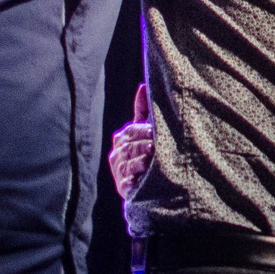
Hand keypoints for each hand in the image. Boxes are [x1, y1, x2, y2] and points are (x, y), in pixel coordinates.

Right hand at [108, 83, 154, 199]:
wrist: (151, 185)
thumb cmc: (149, 153)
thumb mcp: (146, 131)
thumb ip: (143, 111)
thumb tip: (143, 86)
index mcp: (122, 139)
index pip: (131, 132)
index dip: (144, 131)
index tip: (156, 131)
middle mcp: (117, 154)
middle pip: (130, 147)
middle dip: (145, 145)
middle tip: (157, 145)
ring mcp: (119, 171)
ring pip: (128, 163)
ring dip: (141, 160)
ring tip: (152, 158)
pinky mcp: (123, 187)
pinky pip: (127, 181)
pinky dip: (134, 178)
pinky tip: (142, 176)